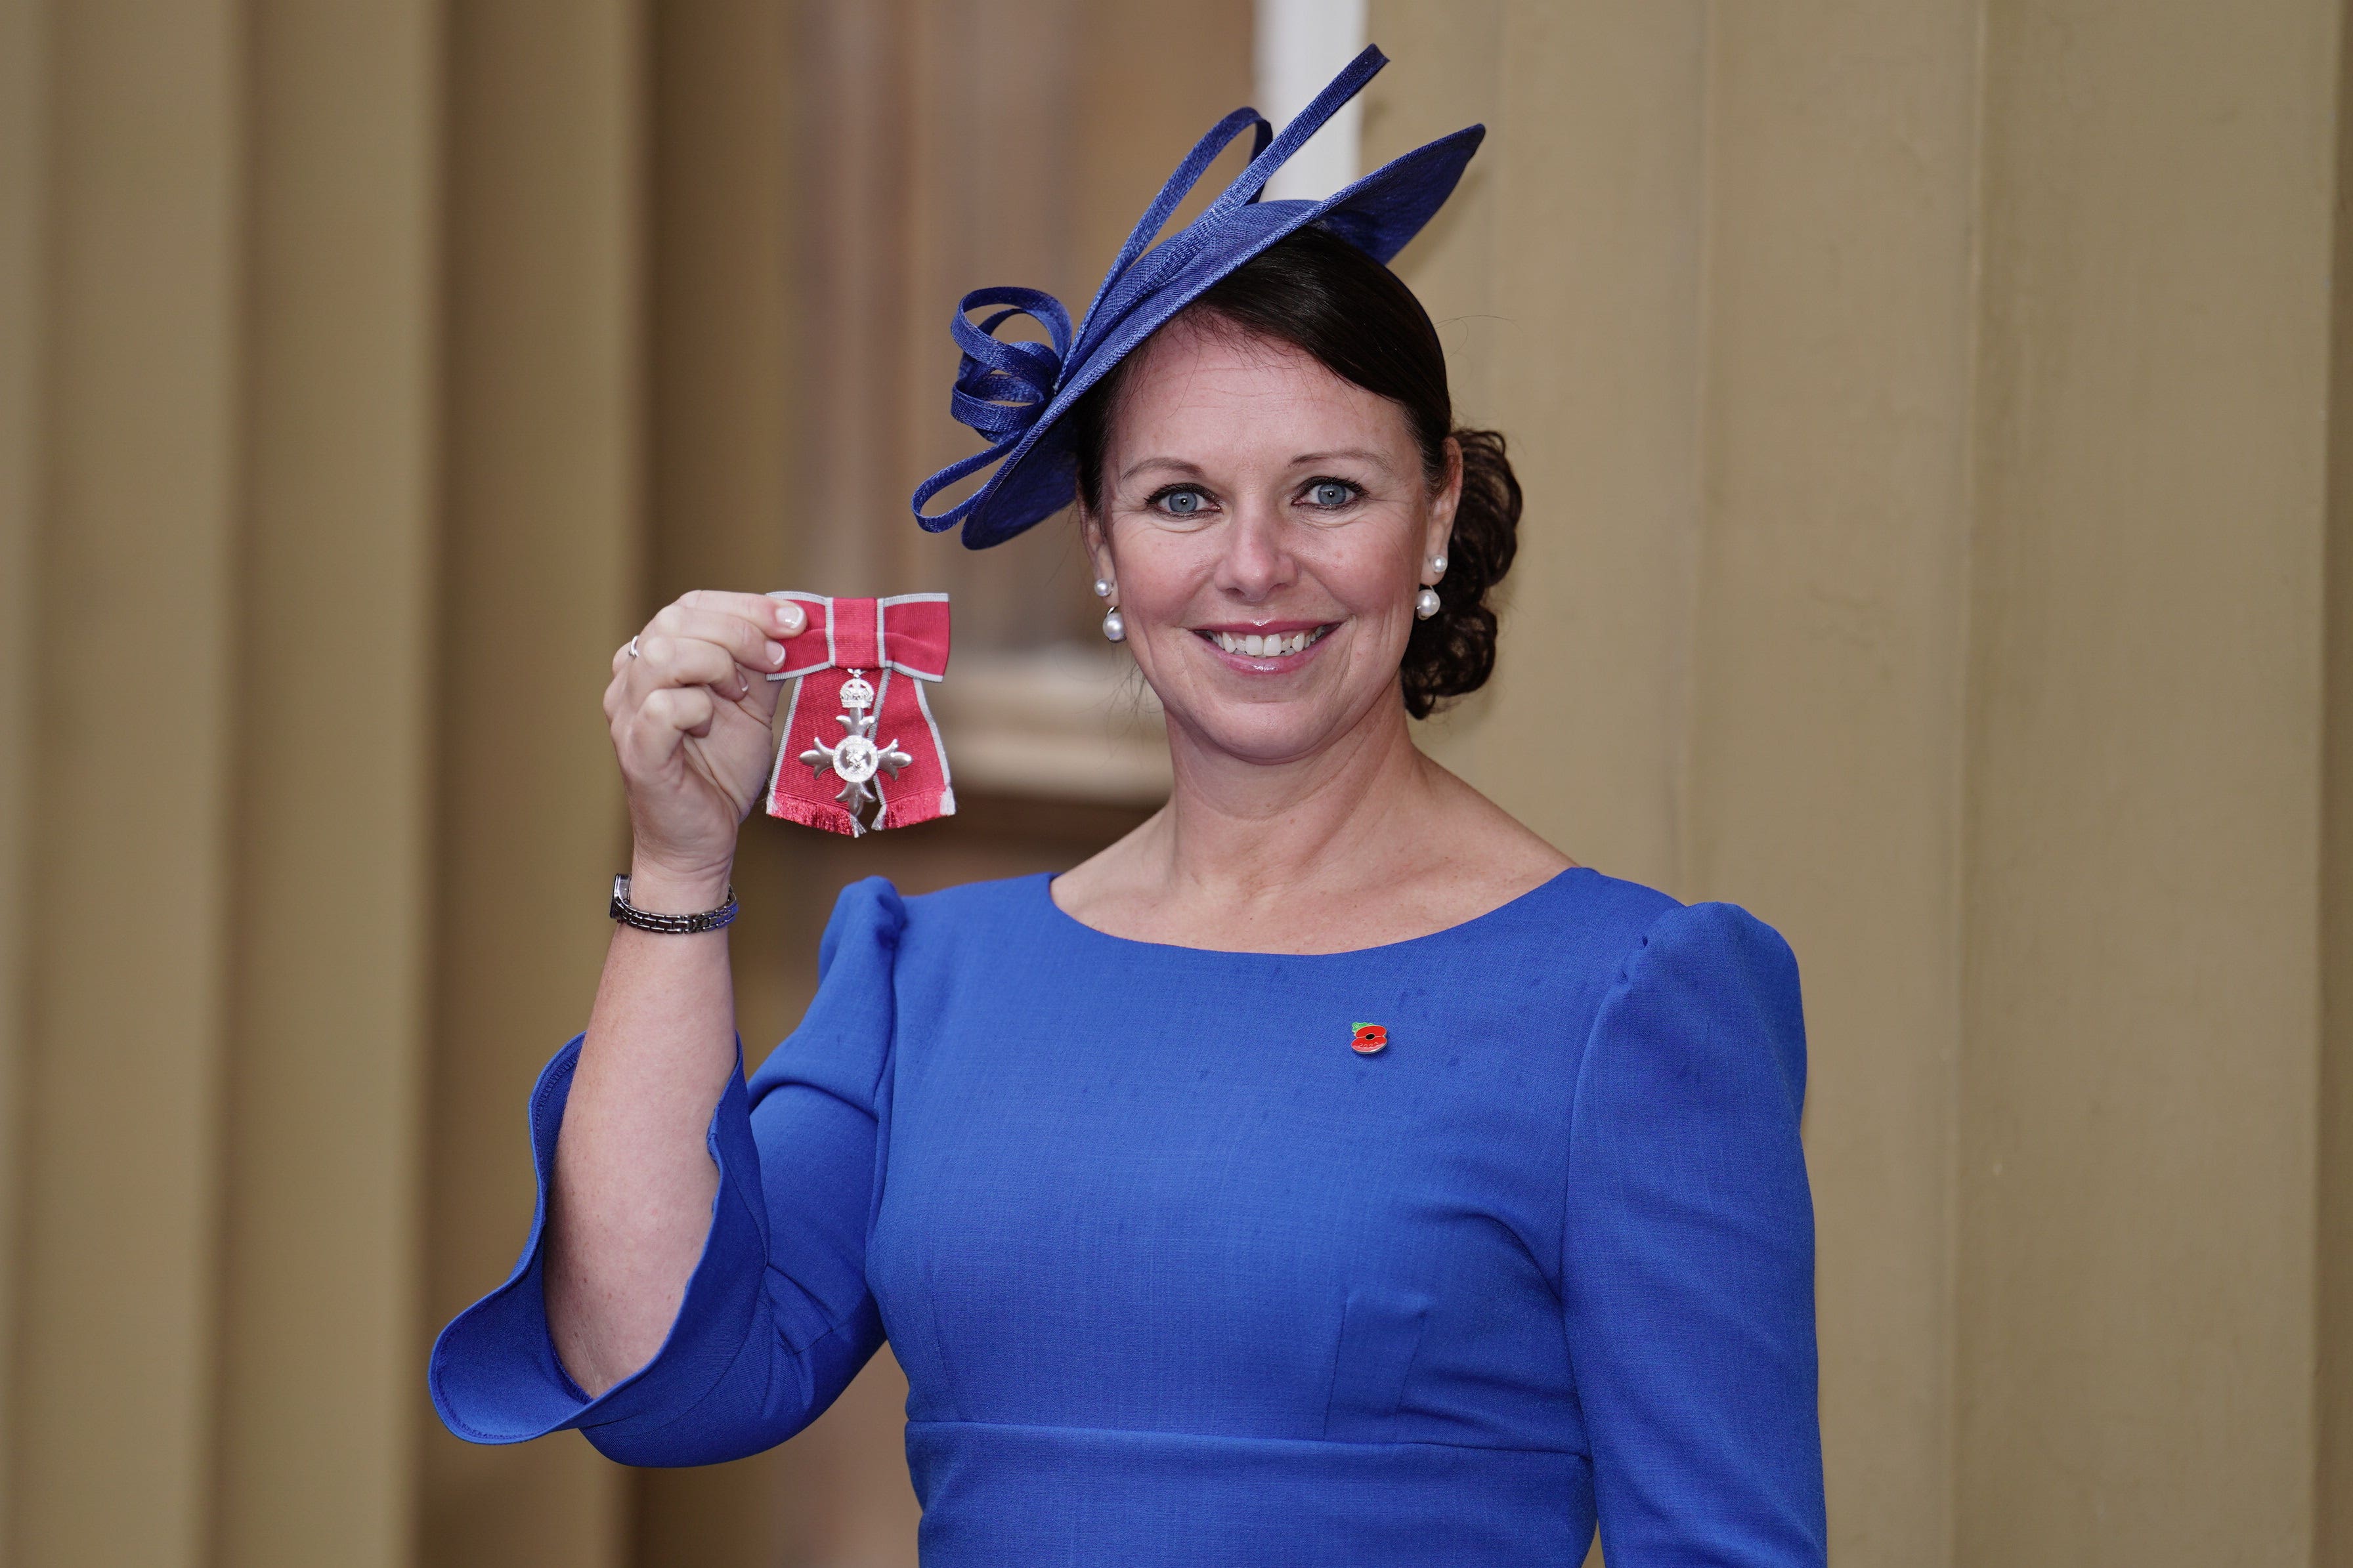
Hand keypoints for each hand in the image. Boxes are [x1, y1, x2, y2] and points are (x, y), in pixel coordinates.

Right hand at [605, 590, 803, 884]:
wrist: (703, 840)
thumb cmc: (720, 772)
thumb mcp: (752, 706)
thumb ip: (764, 665)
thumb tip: (797, 627)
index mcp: (656, 660)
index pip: (690, 605)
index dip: (745, 605)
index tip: (794, 620)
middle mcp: (631, 680)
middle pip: (675, 620)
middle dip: (739, 631)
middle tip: (776, 659)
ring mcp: (627, 714)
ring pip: (663, 655)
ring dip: (717, 665)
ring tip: (740, 695)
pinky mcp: (636, 750)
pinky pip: (662, 707)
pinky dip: (698, 708)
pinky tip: (711, 725)